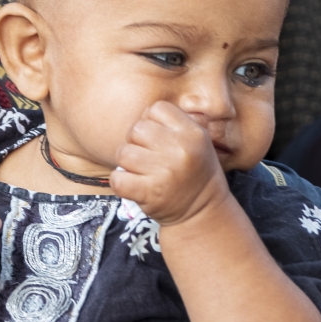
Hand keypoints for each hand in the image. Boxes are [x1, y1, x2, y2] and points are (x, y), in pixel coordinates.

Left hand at [110, 101, 229, 226]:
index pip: (157, 108)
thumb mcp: (198, 141)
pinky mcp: (149, 193)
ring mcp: (164, 172)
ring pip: (124, 152)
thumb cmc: (194, 171)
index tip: (158, 138)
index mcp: (193, 133)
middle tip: (149, 157)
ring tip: (143, 172)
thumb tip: (145, 112)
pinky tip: (134, 185)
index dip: (152, 121)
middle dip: (137, 142)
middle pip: (137, 128)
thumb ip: (175, 123)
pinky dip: (120, 181)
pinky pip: (117, 178)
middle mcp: (180, 150)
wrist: (203, 213)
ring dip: (128, 163)